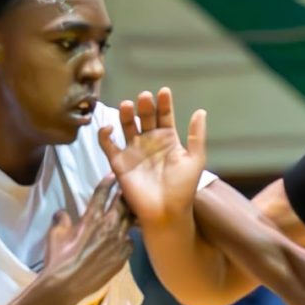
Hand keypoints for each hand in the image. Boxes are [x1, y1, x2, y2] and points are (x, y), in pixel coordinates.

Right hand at [41, 174, 131, 303]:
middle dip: (124, 197)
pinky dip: (127, 239)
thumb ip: (61, 219)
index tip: (113, 175)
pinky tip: (124, 239)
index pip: (101, 195)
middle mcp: (109, 227)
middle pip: (122, 205)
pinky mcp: (123, 257)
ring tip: (130, 213)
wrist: (67, 284)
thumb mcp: (55, 234)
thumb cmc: (59, 257)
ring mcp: (119, 242)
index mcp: (92, 218)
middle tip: (126, 191)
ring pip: (129, 223)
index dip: (107, 183)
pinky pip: (130, 243)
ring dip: (128, 216)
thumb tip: (62, 213)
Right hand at [95, 87, 206, 230]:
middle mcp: (150, 142)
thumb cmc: (183, 189)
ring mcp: (134, 151)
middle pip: (144, 117)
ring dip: (125, 114)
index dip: (164, 104)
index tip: (164, 92)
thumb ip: (197, 136)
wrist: (166, 213)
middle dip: (144, 106)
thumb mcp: (195, 160)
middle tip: (144, 97)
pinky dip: (104, 135)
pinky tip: (109, 127)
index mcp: (168, 140)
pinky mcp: (119, 162)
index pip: (164, 115)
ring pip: (126, 126)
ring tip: (126, 105)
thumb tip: (201, 111)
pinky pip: (108, 145)